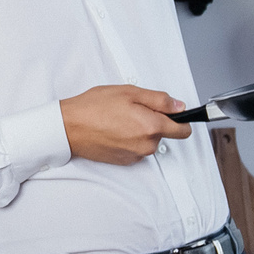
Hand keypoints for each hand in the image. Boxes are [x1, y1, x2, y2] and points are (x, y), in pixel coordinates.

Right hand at [60, 84, 191, 165]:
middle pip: (164, 135)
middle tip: (134, 109)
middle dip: (155, 122)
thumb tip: (179, 105)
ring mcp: (135, 155)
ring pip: (149, 142)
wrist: (69, 128)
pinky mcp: (124, 161)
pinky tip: (115, 130)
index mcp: (151, 126)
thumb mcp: (129, 92)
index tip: (177, 114)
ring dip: (141, 131)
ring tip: (121, 119)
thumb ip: (159, 100)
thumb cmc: (94, 107)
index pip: (183, 130)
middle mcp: (146, 145)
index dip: (182, 120)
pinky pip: (136, 149)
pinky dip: (130, 140)